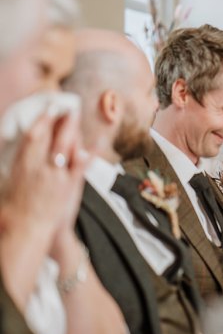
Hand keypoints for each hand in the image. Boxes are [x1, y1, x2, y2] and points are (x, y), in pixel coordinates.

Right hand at [1, 112, 86, 237]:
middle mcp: (39, 168)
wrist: (29, 230)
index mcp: (22, 166)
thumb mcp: (14, 180)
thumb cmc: (20, 206)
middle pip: (51, 137)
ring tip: (76, 114)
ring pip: (65, 146)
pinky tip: (96, 139)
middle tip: (66, 103)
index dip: (41, 120)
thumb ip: (25, 161)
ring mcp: (56, 177)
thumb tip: (31, 142)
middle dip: (59, 118)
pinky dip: (89, 150)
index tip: (47, 107)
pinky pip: (81, 164)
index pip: (32, 137)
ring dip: (72, 128)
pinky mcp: (70, 186)